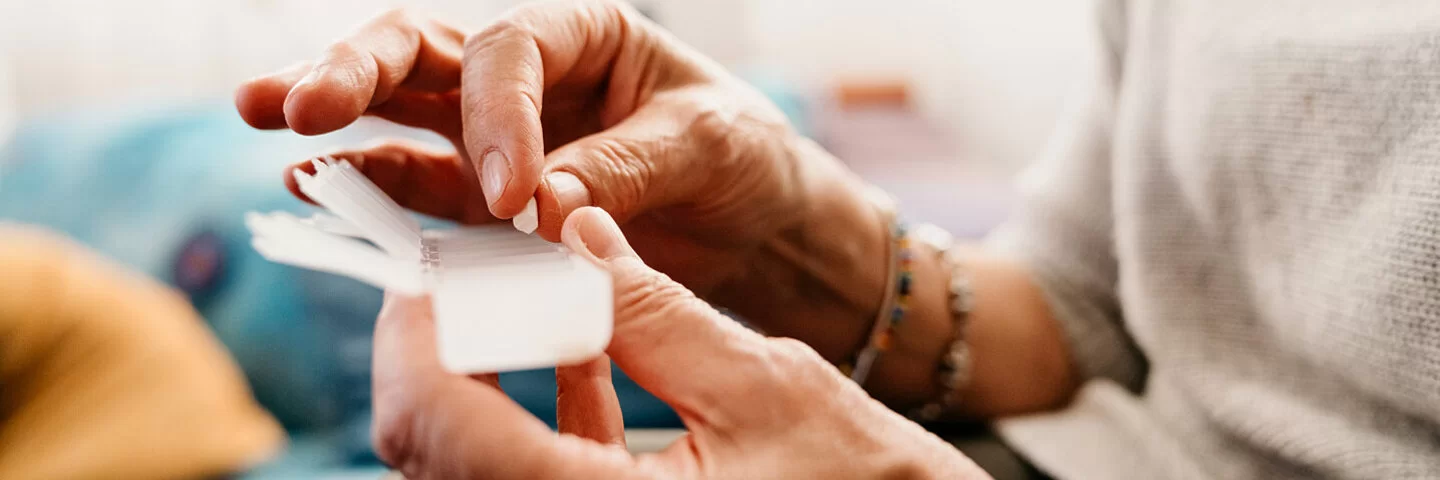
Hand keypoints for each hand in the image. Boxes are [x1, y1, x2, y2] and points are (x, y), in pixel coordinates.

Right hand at [235, 1, 892, 359]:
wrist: (759, 227)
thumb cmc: (744, 160)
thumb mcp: (708, 147)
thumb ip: (625, 167)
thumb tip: (540, 207)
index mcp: (584, 35)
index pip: (512, 51)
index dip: (498, 116)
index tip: (513, 194)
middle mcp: (529, 77)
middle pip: (423, 53)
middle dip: (356, 71)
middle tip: (294, 103)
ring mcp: (497, 137)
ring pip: (400, 111)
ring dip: (336, 120)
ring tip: (267, 122)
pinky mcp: (489, 202)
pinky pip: (421, 188)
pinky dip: (374, 191)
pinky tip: (319, 188)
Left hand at [370, 207, 985, 478]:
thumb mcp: (763, 386)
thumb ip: (653, 310)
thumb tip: (575, 229)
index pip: (439, 425)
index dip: (417, 333)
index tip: (435, 266)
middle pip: (433, 448)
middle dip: (443, 347)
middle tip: (475, 272)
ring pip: (474, 459)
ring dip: (487, 370)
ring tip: (529, 289)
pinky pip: (533, 471)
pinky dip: (540, 408)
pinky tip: (583, 342)